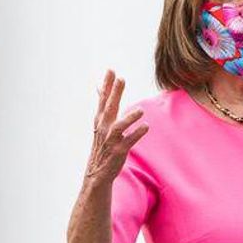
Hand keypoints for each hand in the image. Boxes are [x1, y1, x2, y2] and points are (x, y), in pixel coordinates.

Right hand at [85, 70, 147, 184]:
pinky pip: (128, 141)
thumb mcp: (100, 123)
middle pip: (109, 107)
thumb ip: (103, 104)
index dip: (107, 85)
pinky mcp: (118, 151)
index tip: (111, 70)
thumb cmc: (102, 144)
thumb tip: (100, 86)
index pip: (103, 100)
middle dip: (115, 93)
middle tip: (121, 78)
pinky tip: (145, 127)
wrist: (97, 172)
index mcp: (100, 120)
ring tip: (140, 110)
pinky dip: (136, 134)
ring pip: (118, 126)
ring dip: (129, 118)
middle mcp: (103, 128)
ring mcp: (110, 140)